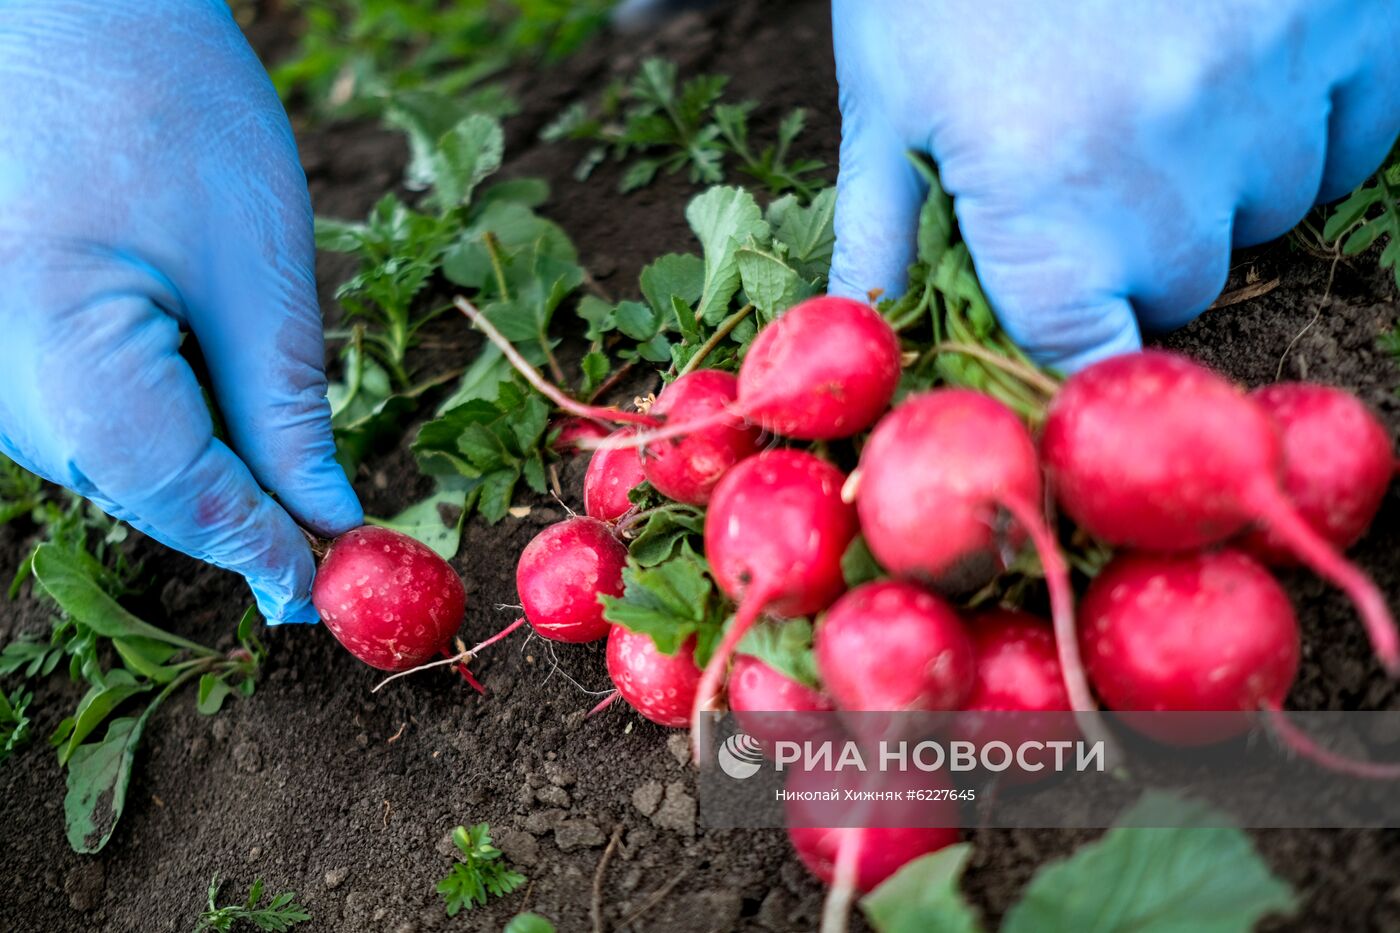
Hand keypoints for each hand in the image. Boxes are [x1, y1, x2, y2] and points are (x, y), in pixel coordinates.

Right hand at [0, 1, 361, 622]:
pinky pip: (98, 410)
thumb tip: (323, 520)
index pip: (190, 509)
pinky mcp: (4, 340)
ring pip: (127, 458)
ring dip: (216, 463)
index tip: (344, 591)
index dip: (276, 555)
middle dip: (251, 515)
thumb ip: (285, 412)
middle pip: (154, 494)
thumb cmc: (161, 102)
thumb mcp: (254, 269)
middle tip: (341, 538)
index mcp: (65, 378)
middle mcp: (2, 392)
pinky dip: (174, 413)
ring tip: (290, 452)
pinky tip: (216, 376)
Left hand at [830, 0, 1399, 370]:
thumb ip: (886, 231)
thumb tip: (866, 333)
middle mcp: (1168, 158)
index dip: (1073, 345)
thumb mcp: (889, 93)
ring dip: (1219, 178)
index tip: (1069, 319)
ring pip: (1270, 211)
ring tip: (1153, 81)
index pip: (1080, 350)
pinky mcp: (1354, 25)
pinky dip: (1306, 121)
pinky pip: (1352, 139)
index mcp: (1041, 191)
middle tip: (1088, 151)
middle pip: (1178, 286)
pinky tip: (1232, 57)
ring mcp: (1275, 86)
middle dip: (1133, 247)